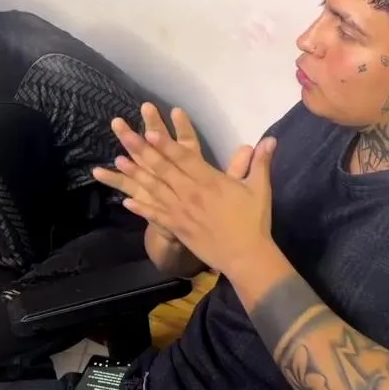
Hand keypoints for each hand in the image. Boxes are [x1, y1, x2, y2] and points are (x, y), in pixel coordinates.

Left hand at [93, 104, 277, 276]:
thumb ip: (260, 162)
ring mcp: (182, 212)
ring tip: (118, 161)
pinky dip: (141, 208)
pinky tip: (125, 200)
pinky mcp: (178, 228)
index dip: (167, 145)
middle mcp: (192, 193)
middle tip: (124, 136)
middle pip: (164, 169)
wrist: (246, 257)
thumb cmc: (253, 222)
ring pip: (155, 189)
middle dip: (143, 151)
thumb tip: (270, 139)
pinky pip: (156, 216)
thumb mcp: (259, 189)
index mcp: (210, 181)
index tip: (151, 132)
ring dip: (136, 175)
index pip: (185, 158)